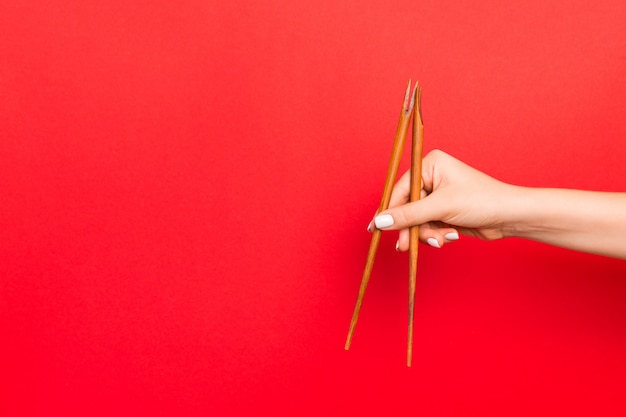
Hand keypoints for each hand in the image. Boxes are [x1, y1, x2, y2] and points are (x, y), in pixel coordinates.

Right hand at [370, 150, 516, 250]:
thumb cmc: (482, 201)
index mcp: (430, 165)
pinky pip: (428, 227)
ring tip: (441, 239)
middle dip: (412, 227)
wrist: (510, 217)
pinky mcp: (444, 212)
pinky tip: (449, 236)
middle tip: (405, 246)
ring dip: (427, 234)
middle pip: (407, 208)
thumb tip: (380, 221)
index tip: (375, 228)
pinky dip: (435, 235)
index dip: (388, 210)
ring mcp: (438, 196)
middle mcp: (432, 178)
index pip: (400, 189)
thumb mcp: (441, 207)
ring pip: (417, 221)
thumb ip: (408, 215)